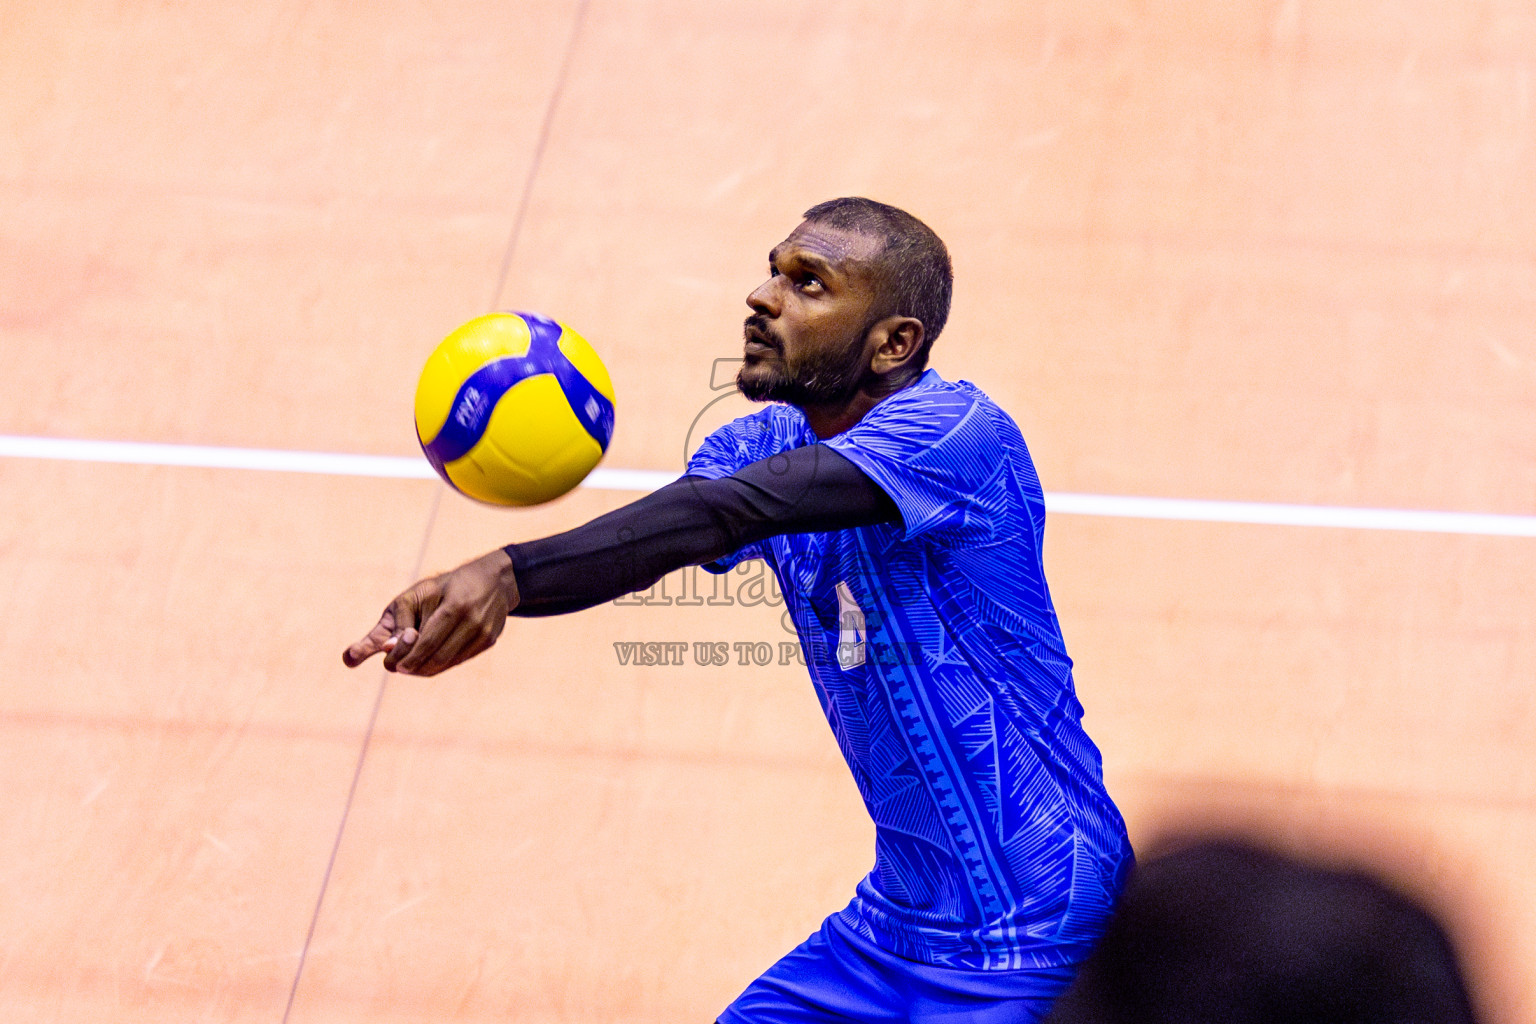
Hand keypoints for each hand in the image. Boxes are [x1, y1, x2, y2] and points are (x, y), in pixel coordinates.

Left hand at [343, 549, 519, 675]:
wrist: (494, 580)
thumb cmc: (447, 585)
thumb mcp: (418, 593)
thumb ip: (399, 620)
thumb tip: (385, 648)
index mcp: (456, 605)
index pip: (428, 642)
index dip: (409, 657)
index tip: (392, 664)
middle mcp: (474, 622)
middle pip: (438, 657)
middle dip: (414, 666)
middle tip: (398, 667)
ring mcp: (485, 634)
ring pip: (448, 663)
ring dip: (425, 669)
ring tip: (410, 665)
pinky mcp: (489, 641)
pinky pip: (459, 660)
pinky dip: (440, 664)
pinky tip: (429, 659)